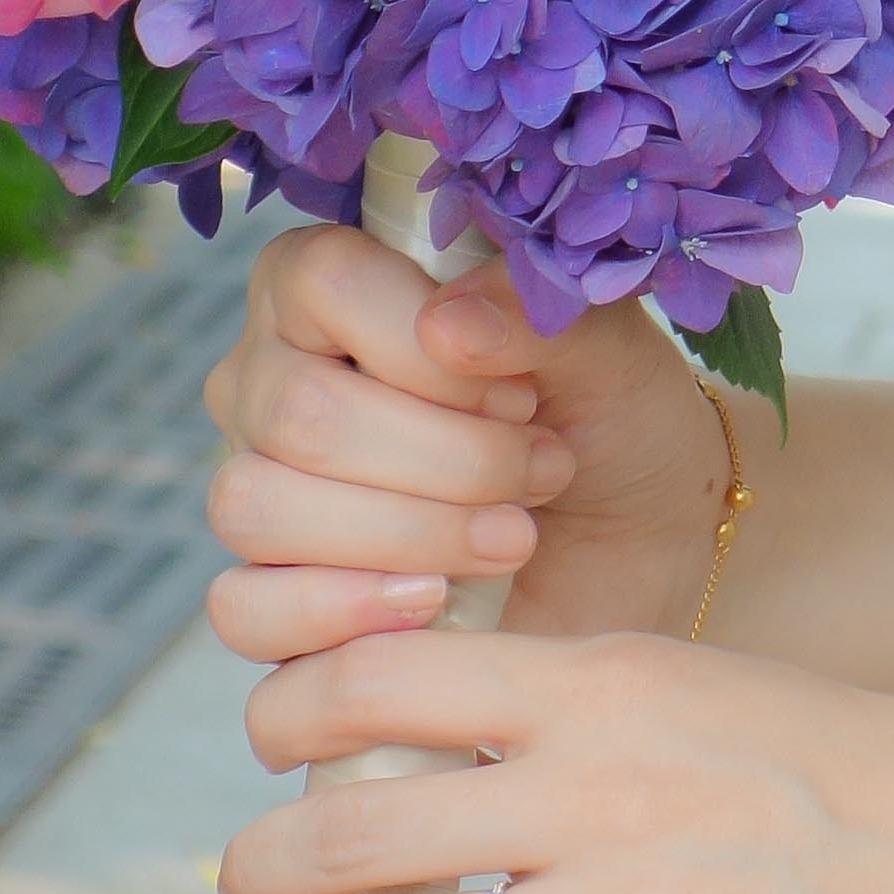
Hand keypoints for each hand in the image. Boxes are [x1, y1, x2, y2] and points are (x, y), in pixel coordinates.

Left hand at [184, 621, 893, 893]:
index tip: (270, 744)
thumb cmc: (877, 780)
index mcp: (618, 678)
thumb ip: (587, 729)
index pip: (392, 680)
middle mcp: (601, 785)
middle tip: (234, 883)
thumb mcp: (721, 696)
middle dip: (268, 863)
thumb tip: (441, 780)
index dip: (297, 715)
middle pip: (362, 821)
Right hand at [202, 218, 741, 668]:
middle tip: (543, 469)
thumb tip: (445, 325)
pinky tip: (434, 601)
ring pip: (259, 507)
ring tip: (514, 536)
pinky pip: (245, 609)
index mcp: (330, 285)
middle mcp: (270, 379)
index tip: (523, 394)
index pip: (325, 280)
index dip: (428, 346)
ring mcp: (258, 489)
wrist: (648, 547)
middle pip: (299, 412)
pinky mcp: (270, 599)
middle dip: (448, 457)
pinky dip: (343, 613)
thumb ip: (532, 312)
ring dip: (411, 532)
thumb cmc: (612, 422)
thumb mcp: (607, 349)